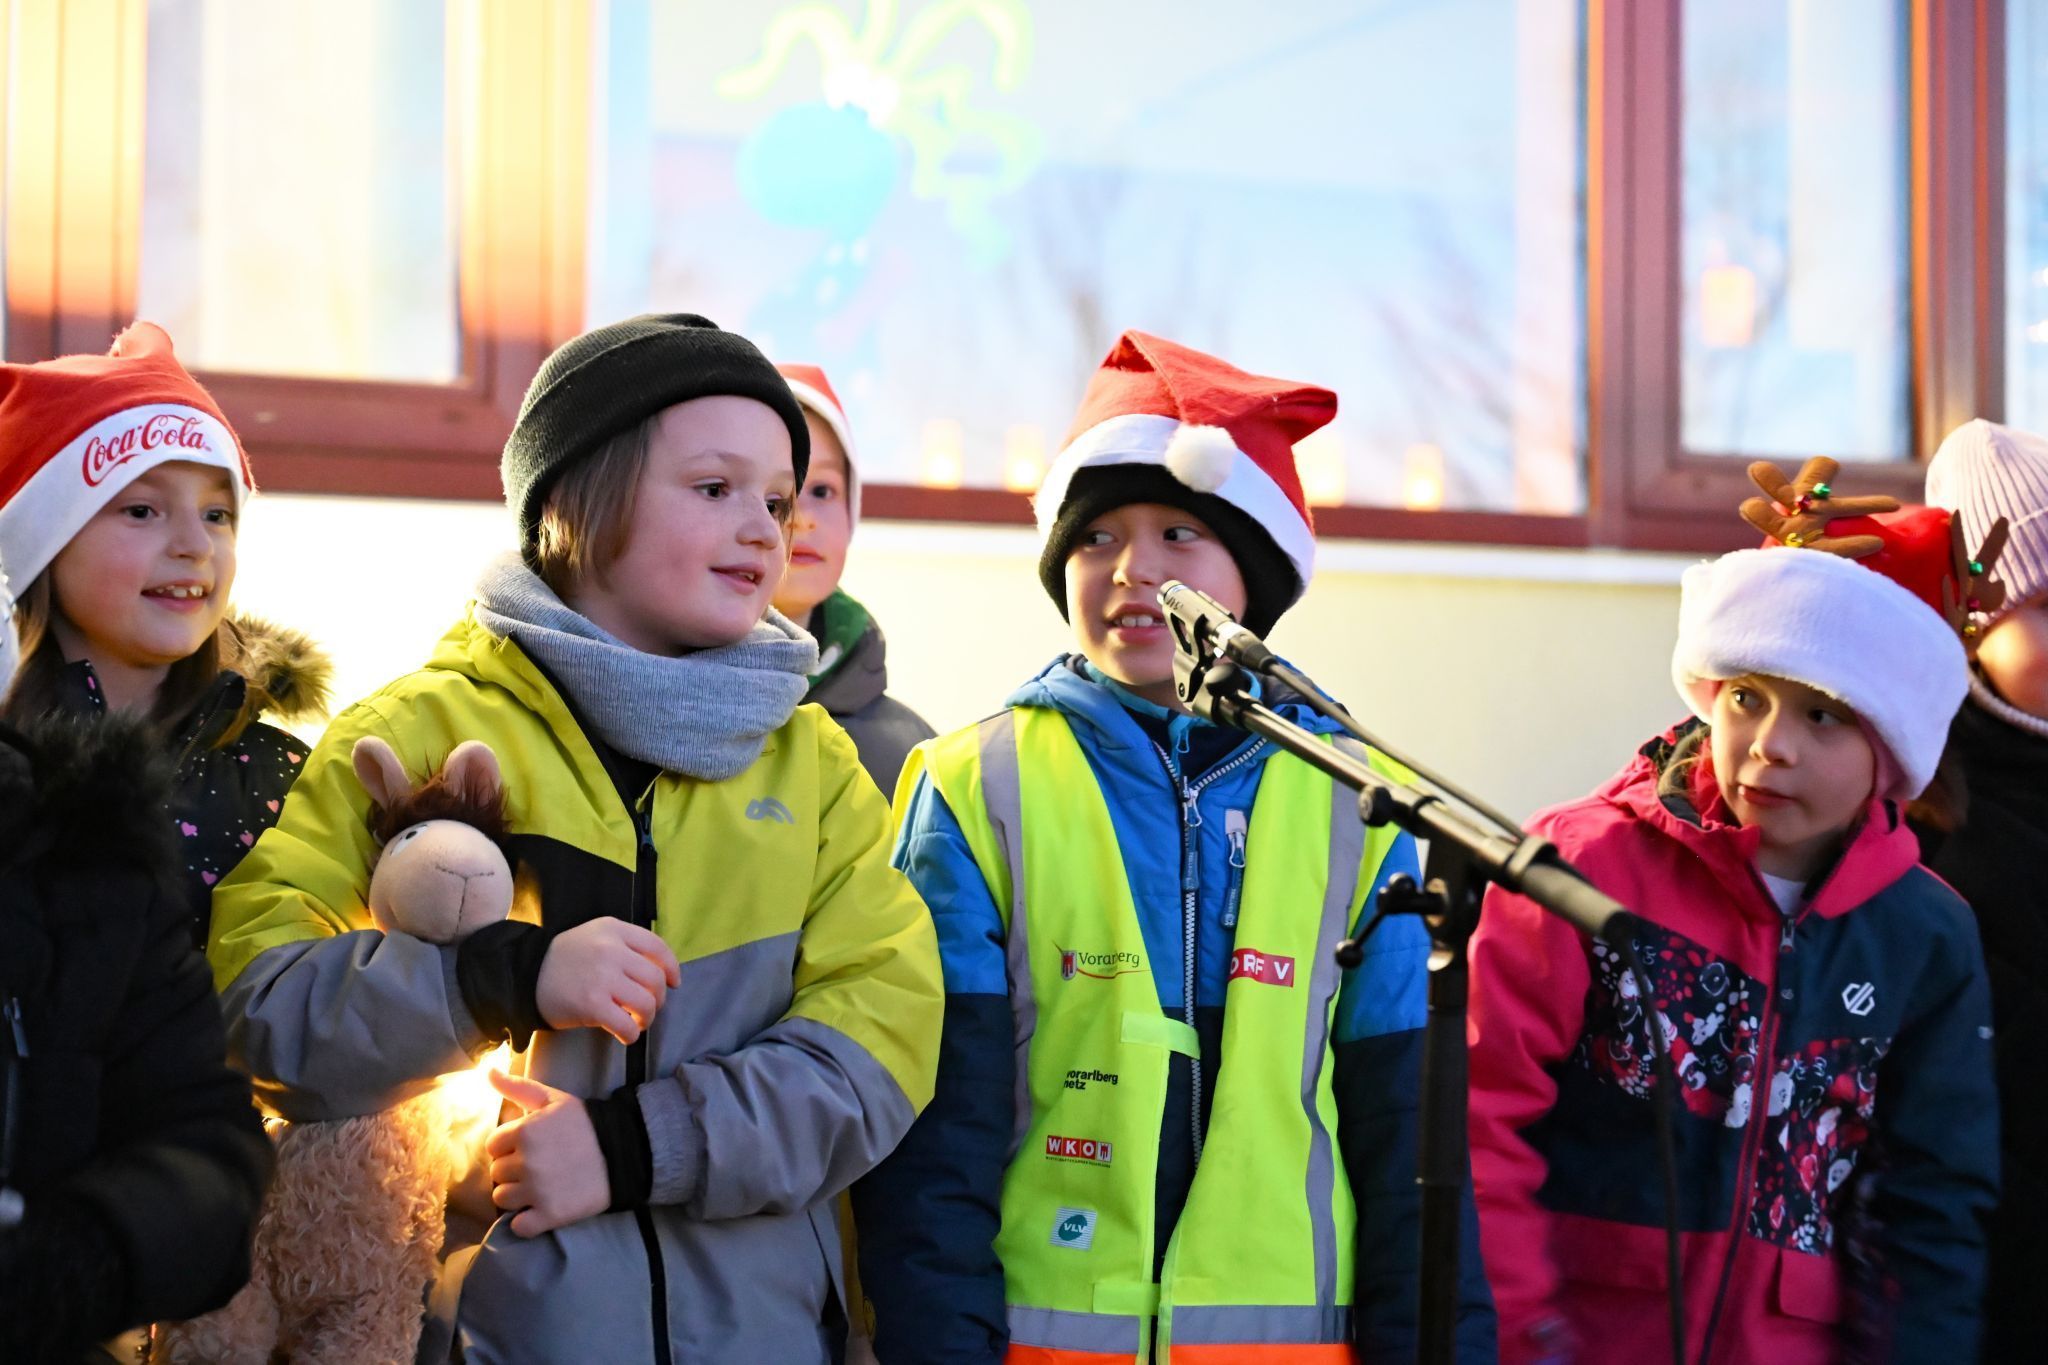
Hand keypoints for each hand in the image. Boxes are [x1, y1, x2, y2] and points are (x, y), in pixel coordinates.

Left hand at [485, 1070, 609, 1235]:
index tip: (529, 1147)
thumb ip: (518, 1086)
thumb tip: (488, 1071)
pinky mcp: (550, 1215)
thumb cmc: (585, 1124)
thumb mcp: (553, 1099)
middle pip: (497, 1173)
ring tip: (540, 1186)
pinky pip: (519, 1227)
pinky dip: (527, 1222)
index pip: (493, 1146)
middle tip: (538, 1166)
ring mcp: (537, 1191)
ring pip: (503, 1199)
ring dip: (517, 1196)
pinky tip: (540, 1210)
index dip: (509, 1146)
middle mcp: (526, 1162)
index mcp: (524, 1132)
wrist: (624, 1153)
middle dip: (513, 1170)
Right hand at [535, 917, 680, 1044]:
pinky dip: (632, 1034)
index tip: (673, 983)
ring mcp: (602, 977)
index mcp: (614, 929)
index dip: (671, 968)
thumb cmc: (566, 960)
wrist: (524, 976)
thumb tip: (663, 971)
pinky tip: (625, 1034)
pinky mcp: (592, 1004)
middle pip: (655, 979)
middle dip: (658, 998)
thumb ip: (626, 946)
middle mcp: (611, 950)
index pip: (658, 948)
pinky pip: (627, 1025)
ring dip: (646, 1018)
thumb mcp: (596, 937)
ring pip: (646, 1003)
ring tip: (636, 1022)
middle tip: (647, 1008)